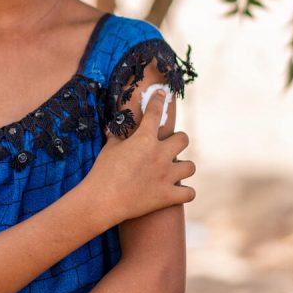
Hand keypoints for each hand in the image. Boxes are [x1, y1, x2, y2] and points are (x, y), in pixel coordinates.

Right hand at [84, 89, 194, 225]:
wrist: (102, 200)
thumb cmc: (102, 171)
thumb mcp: (109, 148)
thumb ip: (117, 136)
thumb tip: (115, 127)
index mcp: (144, 139)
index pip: (155, 112)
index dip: (159, 100)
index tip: (162, 93)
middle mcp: (160, 154)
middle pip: (183, 139)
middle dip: (178, 140)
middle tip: (169, 146)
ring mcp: (167, 175)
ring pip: (190, 166)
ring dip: (183, 167)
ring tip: (175, 170)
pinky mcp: (168, 196)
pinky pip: (189, 193)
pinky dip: (185, 192)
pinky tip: (179, 191)